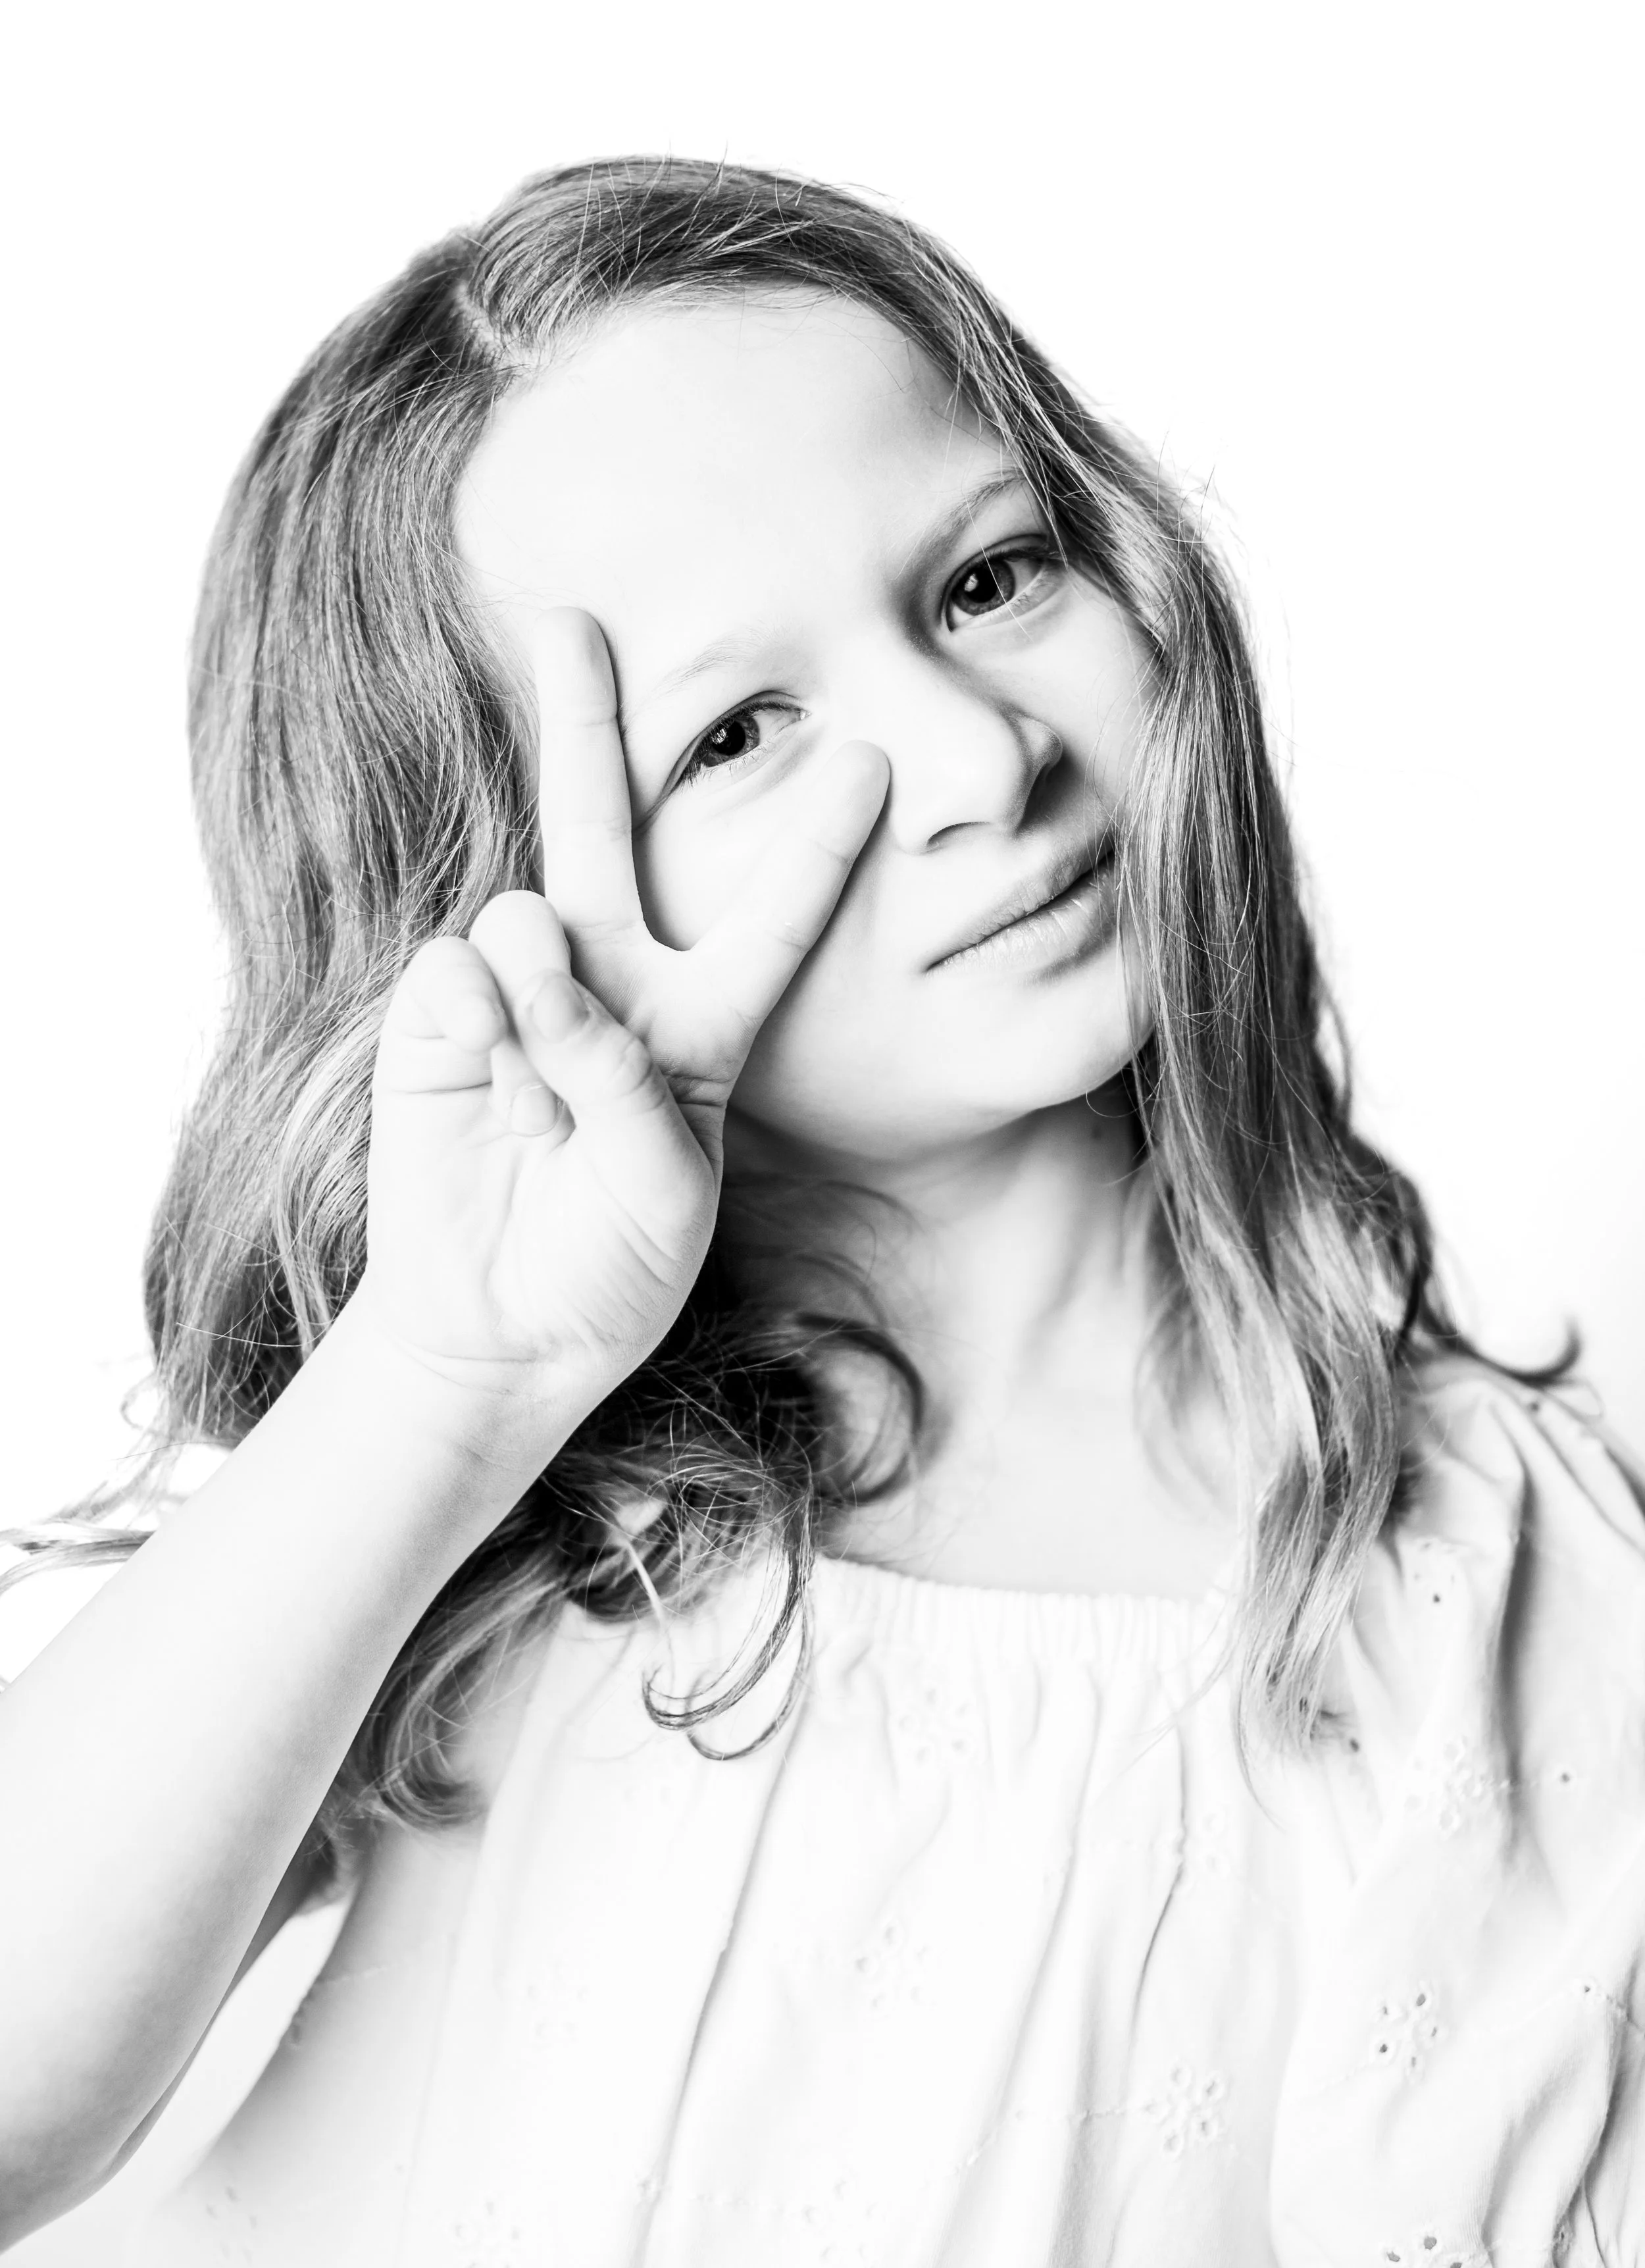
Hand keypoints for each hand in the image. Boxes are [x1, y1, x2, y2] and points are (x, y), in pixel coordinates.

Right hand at [354, 608, 888, 1434]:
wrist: (500, 1332)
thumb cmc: (608, 1267)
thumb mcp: (665, 1188)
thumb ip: (622, 1075)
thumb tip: (533, 955)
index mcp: (700, 1026)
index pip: (770, 917)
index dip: (815, 843)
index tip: (870, 760)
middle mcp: (611, 986)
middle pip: (605, 828)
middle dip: (586, 723)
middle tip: (569, 615)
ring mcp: (519, 993)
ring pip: (531, 911)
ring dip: (546, 994)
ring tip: (544, 1102)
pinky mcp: (438, 1015)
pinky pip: (457, 968)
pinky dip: (478, 1021)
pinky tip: (487, 1091)